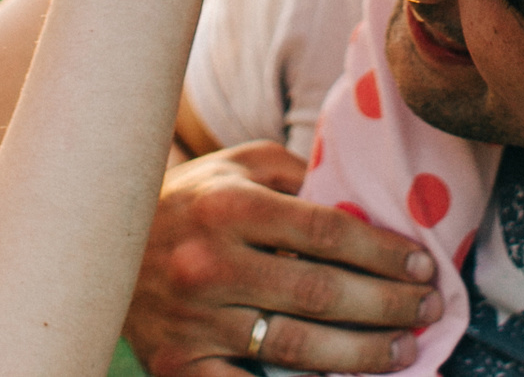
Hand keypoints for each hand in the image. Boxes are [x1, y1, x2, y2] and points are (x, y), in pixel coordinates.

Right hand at [127, 142, 437, 376]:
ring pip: (296, 346)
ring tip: (403, 350)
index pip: (326, 231)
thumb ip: (297, 177)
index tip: (422, 264)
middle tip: (427, 309)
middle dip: (387, 305)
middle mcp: (209, 262)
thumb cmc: (188, 201)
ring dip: (362, 353)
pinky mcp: (179, 366)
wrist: (96, 242)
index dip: (383, 251)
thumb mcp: (236, 166)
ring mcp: (193, 320)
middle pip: (321, 292)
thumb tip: (367, 204)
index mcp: (228, 206)